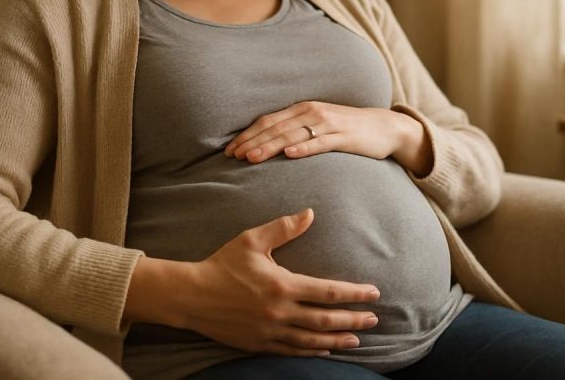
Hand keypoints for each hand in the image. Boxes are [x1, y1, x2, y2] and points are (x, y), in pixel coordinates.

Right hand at [180, 208, 379, 355]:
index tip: (373, 293)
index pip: (327, 292)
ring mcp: (270, 331)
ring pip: (312, 340)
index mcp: (282, 285)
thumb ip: (283, 228)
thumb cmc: (222, 264)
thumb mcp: (252, 240)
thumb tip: (310, 213)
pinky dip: (312, 351)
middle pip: (326, 320)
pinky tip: (325, 349)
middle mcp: (280, 312)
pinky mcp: (259, 344)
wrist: (191, 295)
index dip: (354, 294)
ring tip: (357, 339)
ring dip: (338, 339)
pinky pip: (292, 350)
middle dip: (353, 320)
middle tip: (373, 320)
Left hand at [224, 101, 419, 164]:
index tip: (230, 150)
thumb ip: (295, 130)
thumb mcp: (317, 124)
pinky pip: (320, 143)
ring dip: (270, 146)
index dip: (247, 134)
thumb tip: (267, 144)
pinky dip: (303, 148)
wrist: (383, 127)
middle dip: (252, 142)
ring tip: (251, 158)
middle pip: (276, 127)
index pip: (268, 121)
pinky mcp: (343, 137)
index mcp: (302, 109)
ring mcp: (328, 124)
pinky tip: (289, 155)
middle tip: (233, 156)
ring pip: (293, 135)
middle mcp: (312, 112)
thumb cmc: (346, 129)